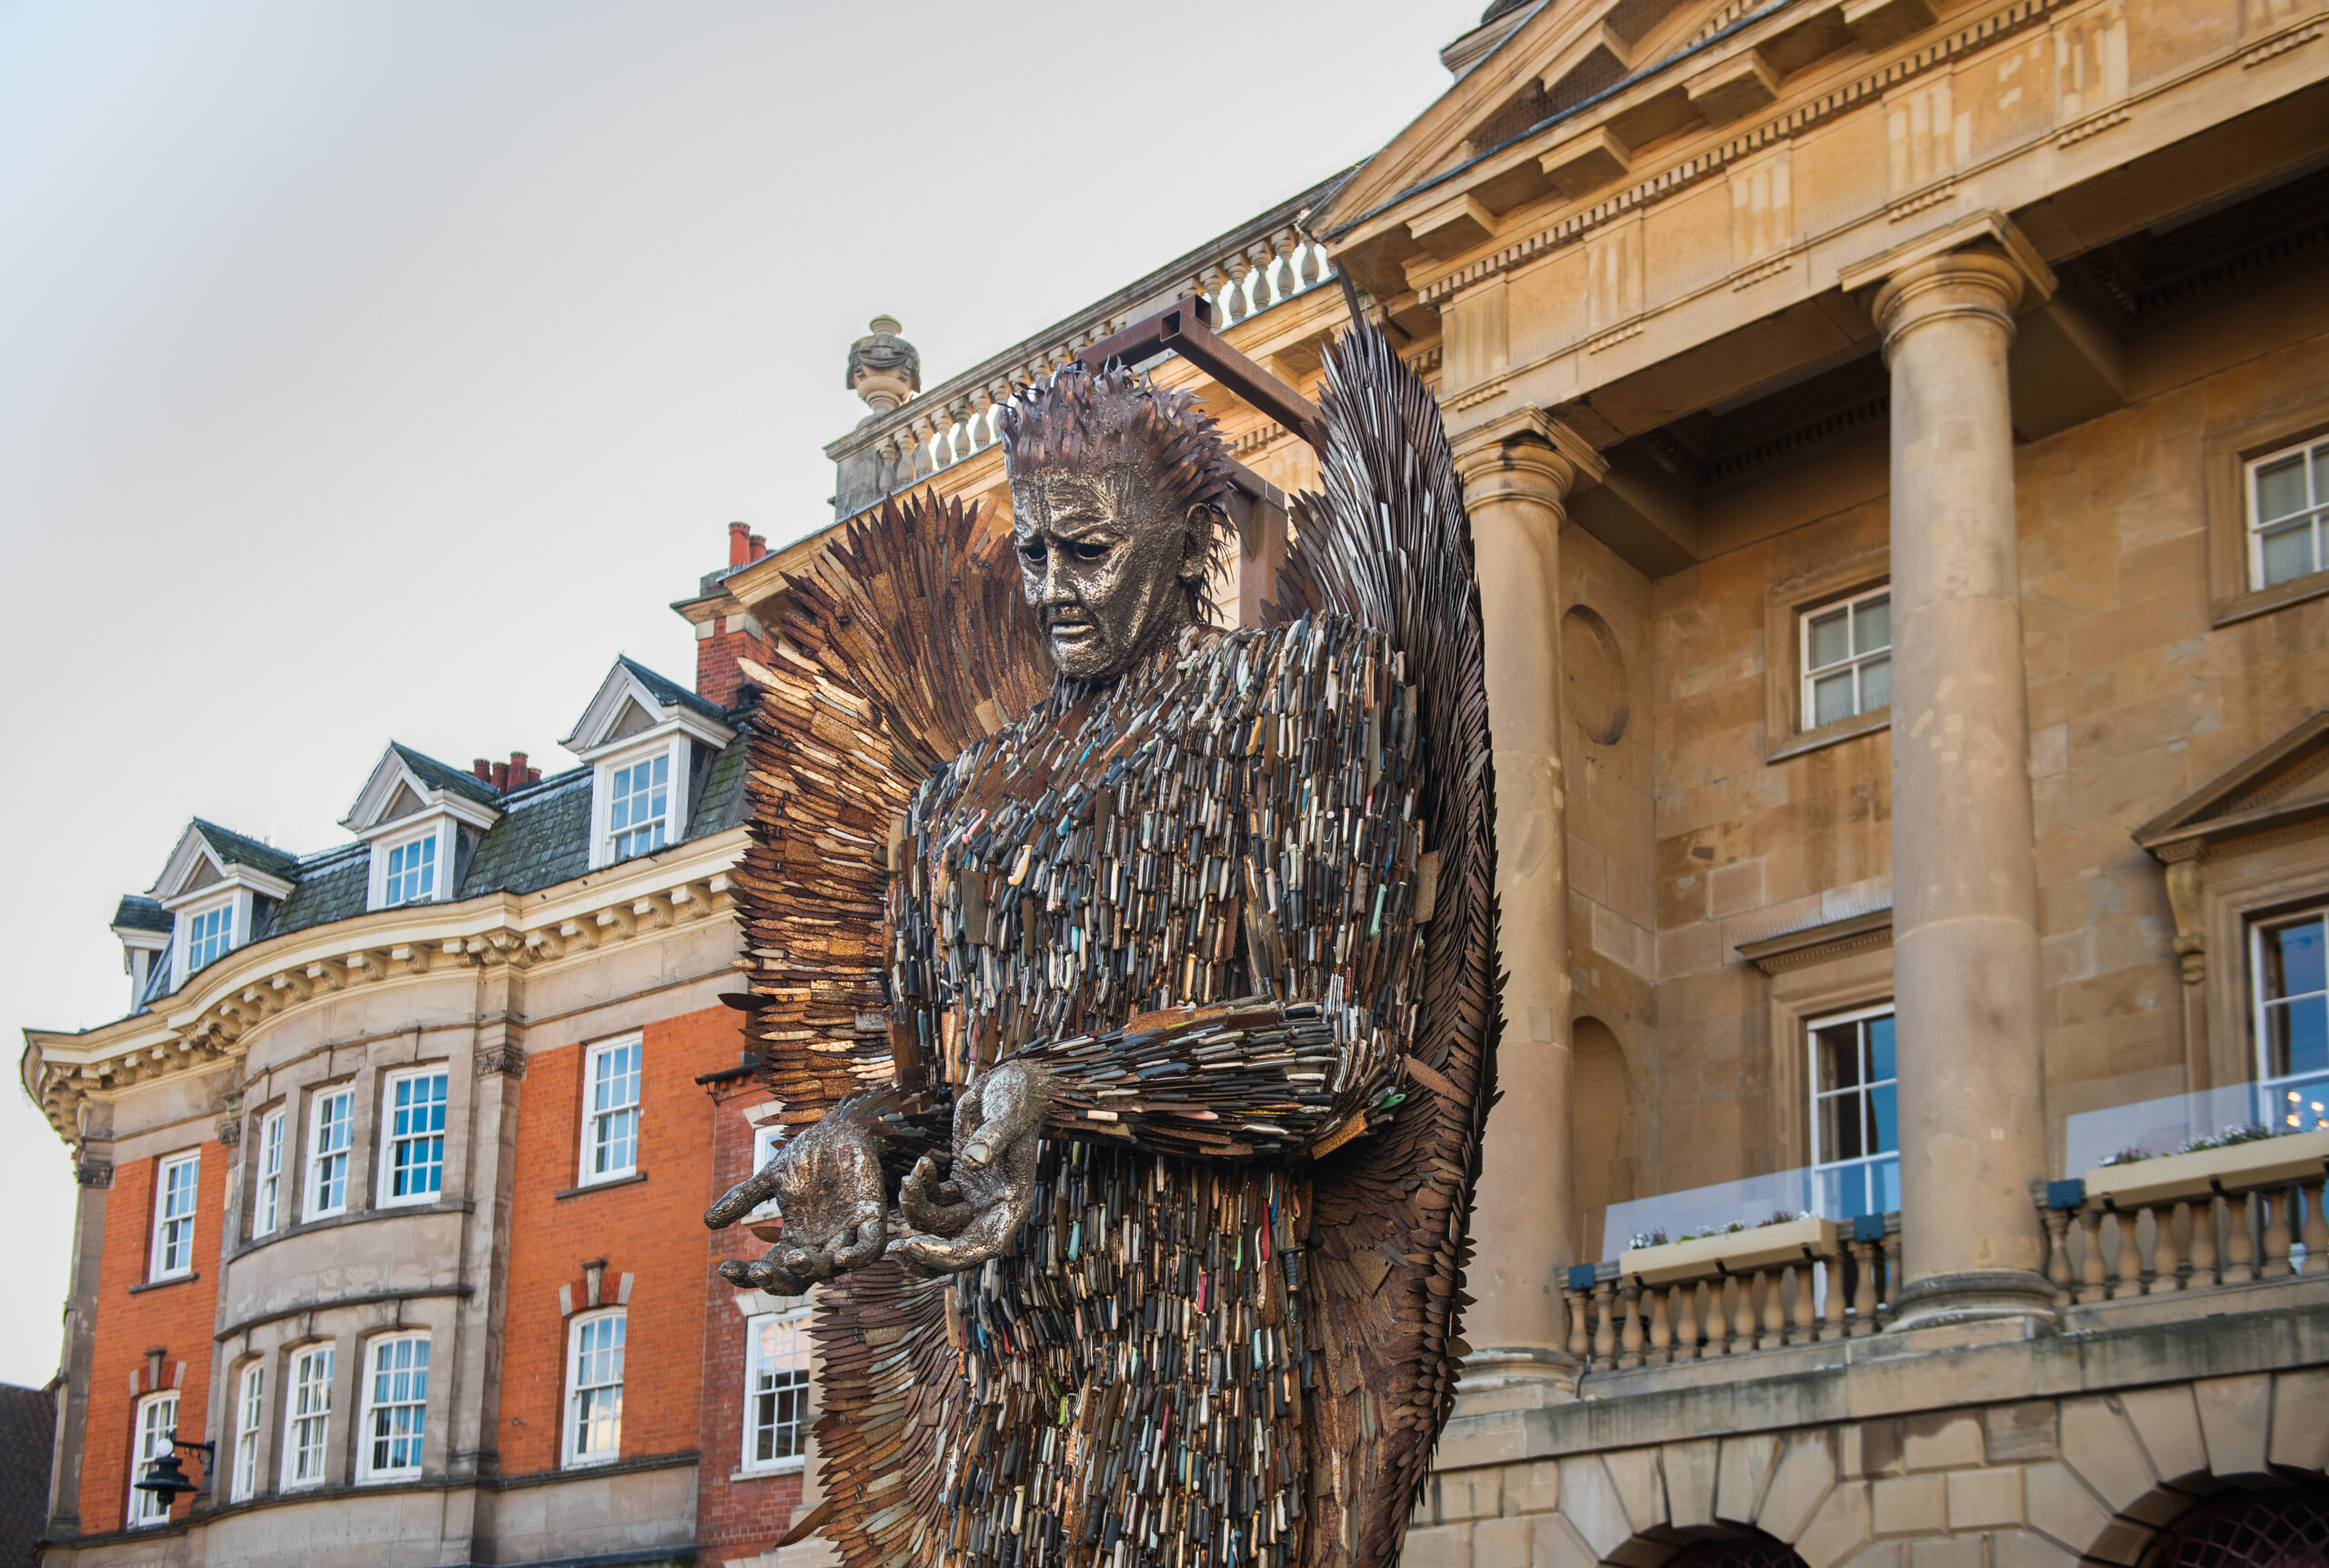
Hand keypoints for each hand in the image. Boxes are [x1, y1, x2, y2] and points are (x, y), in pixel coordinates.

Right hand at [705, 1098, 887, 1294]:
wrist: (843, 1127)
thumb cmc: (809, 1154)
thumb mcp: (771, 1177)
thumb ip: (743, 1199)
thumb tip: (707, 1222)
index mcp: (795, 1238)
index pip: (770, 1269)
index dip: (747, 1275)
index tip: (724, 1267)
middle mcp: (820, 1244)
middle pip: (797, 1279)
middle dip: (777, 1279)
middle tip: (760, 1269)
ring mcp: (846, 1234)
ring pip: (830, 1268)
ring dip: (812, 1267)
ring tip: (795, 1257)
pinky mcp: (871, 1217)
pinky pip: (869, 1248)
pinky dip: (856, 1256)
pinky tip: (839, 1256)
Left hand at [890, 1058, 1048, 1277]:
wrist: (1013, 1083)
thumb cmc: (1018, 1097)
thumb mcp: (1009, 1113)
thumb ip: (993, 1137)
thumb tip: (972, 1160)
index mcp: (1013, 1204)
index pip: (984, 1246)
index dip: (951, 1254)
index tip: (918, 1247)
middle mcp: (994, 1208)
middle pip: (959, 1248)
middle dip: (927, 1252)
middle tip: (896, 1248)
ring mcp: (976, 1198)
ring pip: (940, 1226)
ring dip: (917, 1211)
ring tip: (908, 1181)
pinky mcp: (961, 1183)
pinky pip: (934, 1202)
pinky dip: (920, 1191)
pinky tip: (920, 1167)